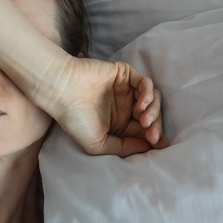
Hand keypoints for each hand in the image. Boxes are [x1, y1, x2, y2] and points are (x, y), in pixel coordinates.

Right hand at [50, 56, 168, 156]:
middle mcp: (124, 106)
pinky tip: (140, 105)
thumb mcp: (97, 144)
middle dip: (155, 126)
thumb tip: (147, 147)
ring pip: (152, 99)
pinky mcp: (125, 74)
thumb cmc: (74, 119)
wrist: (61, 92)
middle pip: (151, 115)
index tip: (160, 146)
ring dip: (153, 111)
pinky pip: (145, 83)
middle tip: (153, 136)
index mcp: (119, 123)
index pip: (143, 131)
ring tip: (145, 121)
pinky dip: (148, 94)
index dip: (153, 138)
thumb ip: (123, 148)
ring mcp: (126, 90)